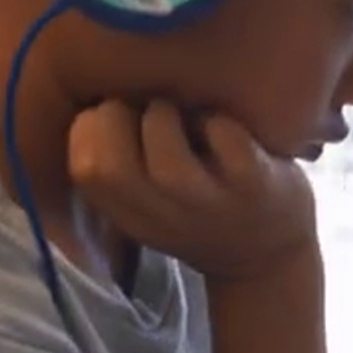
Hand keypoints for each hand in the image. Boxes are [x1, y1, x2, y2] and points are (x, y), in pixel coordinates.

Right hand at [70, 99, 317, 283]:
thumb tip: (96, 95)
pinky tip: (224, 126)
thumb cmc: (202, 211)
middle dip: (116, 115)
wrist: (270, 256)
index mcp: (130, 215)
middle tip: (145, 106)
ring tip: (184, 113)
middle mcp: (165, 216)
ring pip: (166, 155)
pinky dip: (220, 120)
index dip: (89, 126)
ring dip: (166, 115)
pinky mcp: (255, 186)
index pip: (82, 170)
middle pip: (108, 166)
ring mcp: (211, 204)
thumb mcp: (151, 205)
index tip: (115, 113)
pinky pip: (225, 137)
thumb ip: (122, 166)